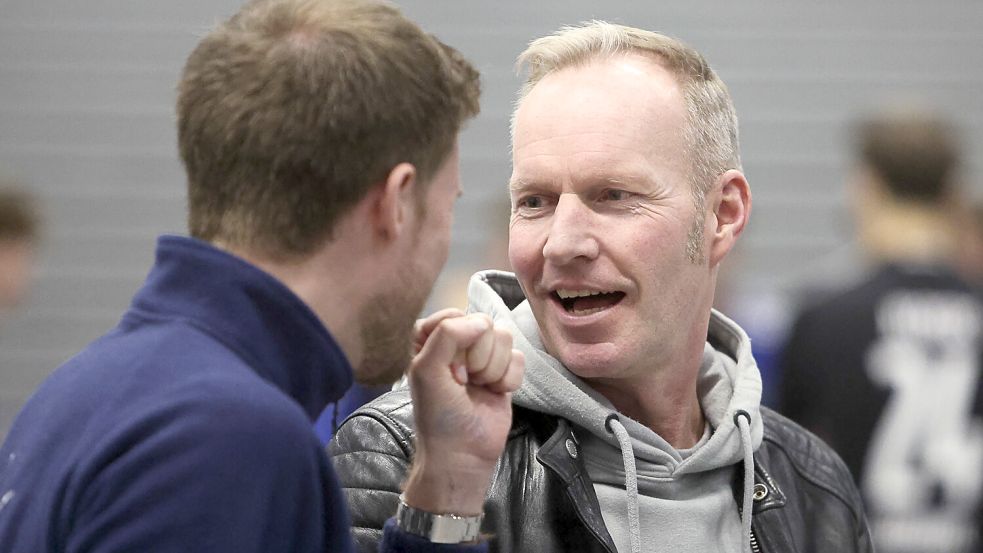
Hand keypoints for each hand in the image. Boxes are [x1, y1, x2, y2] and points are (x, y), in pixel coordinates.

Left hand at [402, 312, 524, 514]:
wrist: (463, 453)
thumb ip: (448, 335)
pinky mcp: (505, 372)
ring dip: (492, 369)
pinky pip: (518, 358)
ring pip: (504, 338)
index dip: (456, 340)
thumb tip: (483, 321)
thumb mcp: (427, 371)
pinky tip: (494, 393)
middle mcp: (459, 344)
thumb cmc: (438, 415)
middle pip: (484, 324)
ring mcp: (484, 357)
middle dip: (477, 357)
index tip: (448, 369)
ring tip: (478, 388)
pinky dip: (508, 379)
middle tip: (462, 382)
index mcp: (431, 338)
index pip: (454, 315)